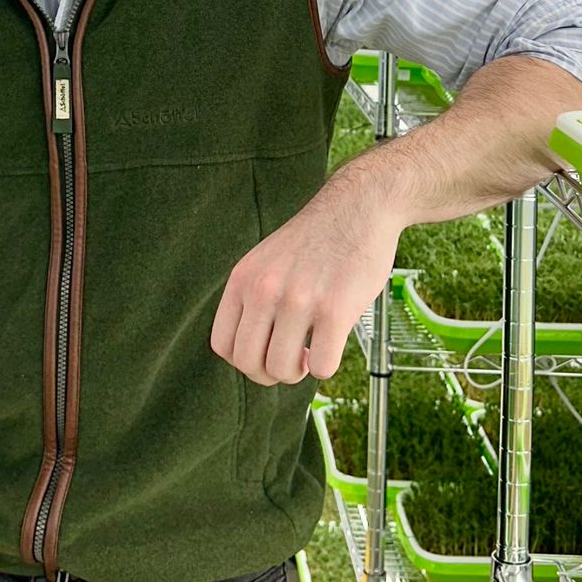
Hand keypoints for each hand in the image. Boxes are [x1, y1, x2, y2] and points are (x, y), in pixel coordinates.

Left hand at [210, 181, 401, 387]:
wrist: (358, 208)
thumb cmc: (316, 240)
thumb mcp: (267, 262)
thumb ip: (254, 299)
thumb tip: (251, 353)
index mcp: (243, 279)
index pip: (223, 345)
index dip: (245, 361)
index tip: (267, 352)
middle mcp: (264, 290)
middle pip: (248, 364)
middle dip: (270, 374)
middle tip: (291, 361)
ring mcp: (298, 300)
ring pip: (283, 369)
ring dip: (299, 372)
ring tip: (311, 352)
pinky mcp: (335, 310)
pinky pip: (321, 367)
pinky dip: (325, 366)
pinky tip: (331, 345)